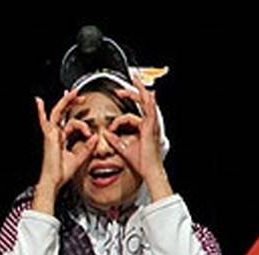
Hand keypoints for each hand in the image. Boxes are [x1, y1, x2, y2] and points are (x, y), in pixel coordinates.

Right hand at [34, 89, 97, 195]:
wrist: (54, 181)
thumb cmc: (61, 174)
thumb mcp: (80, 158)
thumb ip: (87, 147)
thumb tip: (95, 137)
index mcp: (61, 140)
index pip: (70, 124)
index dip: (81, 122)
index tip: (89, 130)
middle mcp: (55, 135)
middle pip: (63, 114)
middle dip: (72, 103)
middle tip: (82, 97)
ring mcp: (51, 135)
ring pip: (58, 112)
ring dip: (66, 101)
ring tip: (75, 93)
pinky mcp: (50, 136)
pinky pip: (47, 121)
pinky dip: (41, 112)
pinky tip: (39, 102)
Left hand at [105, 75, 167, 189]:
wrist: (149, 169)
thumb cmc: (140, 162)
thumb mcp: (123, 148)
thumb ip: (115, 140)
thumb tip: (106, 133)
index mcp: (143, 128)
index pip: (130, 115)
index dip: (119, 118)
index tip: (111, 125)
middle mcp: (149, 124)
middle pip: (142, 103)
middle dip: (133, 92)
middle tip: (124, 85)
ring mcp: (152, 124)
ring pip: (148, 102)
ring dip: (141, 90)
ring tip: (135, 80)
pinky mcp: (152, 127)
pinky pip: (150, 110)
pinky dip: (148, 101)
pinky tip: (146, 93)